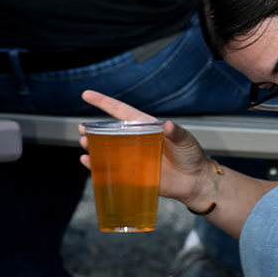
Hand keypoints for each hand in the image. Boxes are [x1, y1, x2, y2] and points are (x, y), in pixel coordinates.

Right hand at [78, 89, 212, 207]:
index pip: (122, 112)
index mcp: (146, 127)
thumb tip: (167, 124)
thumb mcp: (186, 140)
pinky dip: (97, 167)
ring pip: (107, 150)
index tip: (86, 95)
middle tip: (81, 128)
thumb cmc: (192, 156)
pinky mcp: (134, 175)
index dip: (104, 103)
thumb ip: (176, 132)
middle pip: (109, 132)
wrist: (196, 182)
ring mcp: (133, 158)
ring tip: (84, 143)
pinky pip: (112, 170)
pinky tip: (88, 162)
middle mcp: (136, 141)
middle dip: (93, 129)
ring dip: (93, 146)